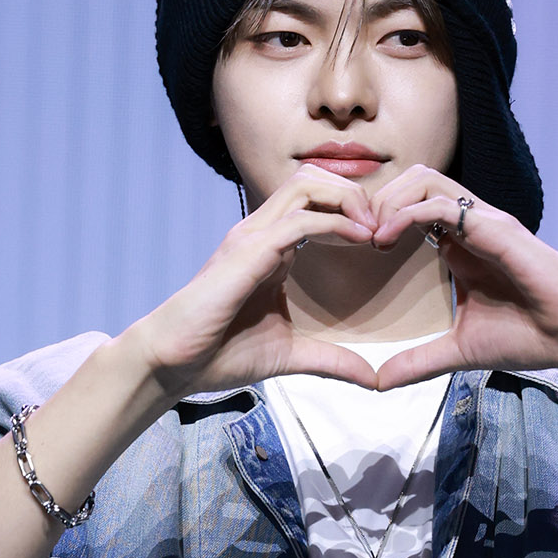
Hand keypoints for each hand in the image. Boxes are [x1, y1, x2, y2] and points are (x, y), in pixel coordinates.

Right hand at [132, 164, 381, 399]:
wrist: (174, 363)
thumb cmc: (220, 354)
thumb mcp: (291, 356)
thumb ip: (331, 360)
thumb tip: (371, 379)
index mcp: (271, 249)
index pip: (315, 201)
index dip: (352, 209)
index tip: (382, 239)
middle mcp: (261, 233)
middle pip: (313, 179)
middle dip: (355, 193)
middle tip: (383, 227)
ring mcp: (252, 238)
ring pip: (306, 185)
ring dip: (347, 198)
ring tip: (373, 228)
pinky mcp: (248, 252)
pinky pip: (299, 220)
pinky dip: (335, 222)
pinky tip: (359, 238)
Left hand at [363, 165, 557, 391]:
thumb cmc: (529, 337)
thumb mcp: (458, 350)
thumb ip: (418, 361)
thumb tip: (377, 382)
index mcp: (459, 244)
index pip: (409, 207)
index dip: (376, 217)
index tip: (350, 248)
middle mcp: (469, 224)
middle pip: (410, 181)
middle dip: (375, 200)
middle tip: (352, 236)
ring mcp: (483, 221)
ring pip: (424, 179)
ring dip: (388, 200)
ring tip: (367, 234)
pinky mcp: (495, 227)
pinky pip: (442, 204)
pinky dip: (407, 213)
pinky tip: (386, 239)